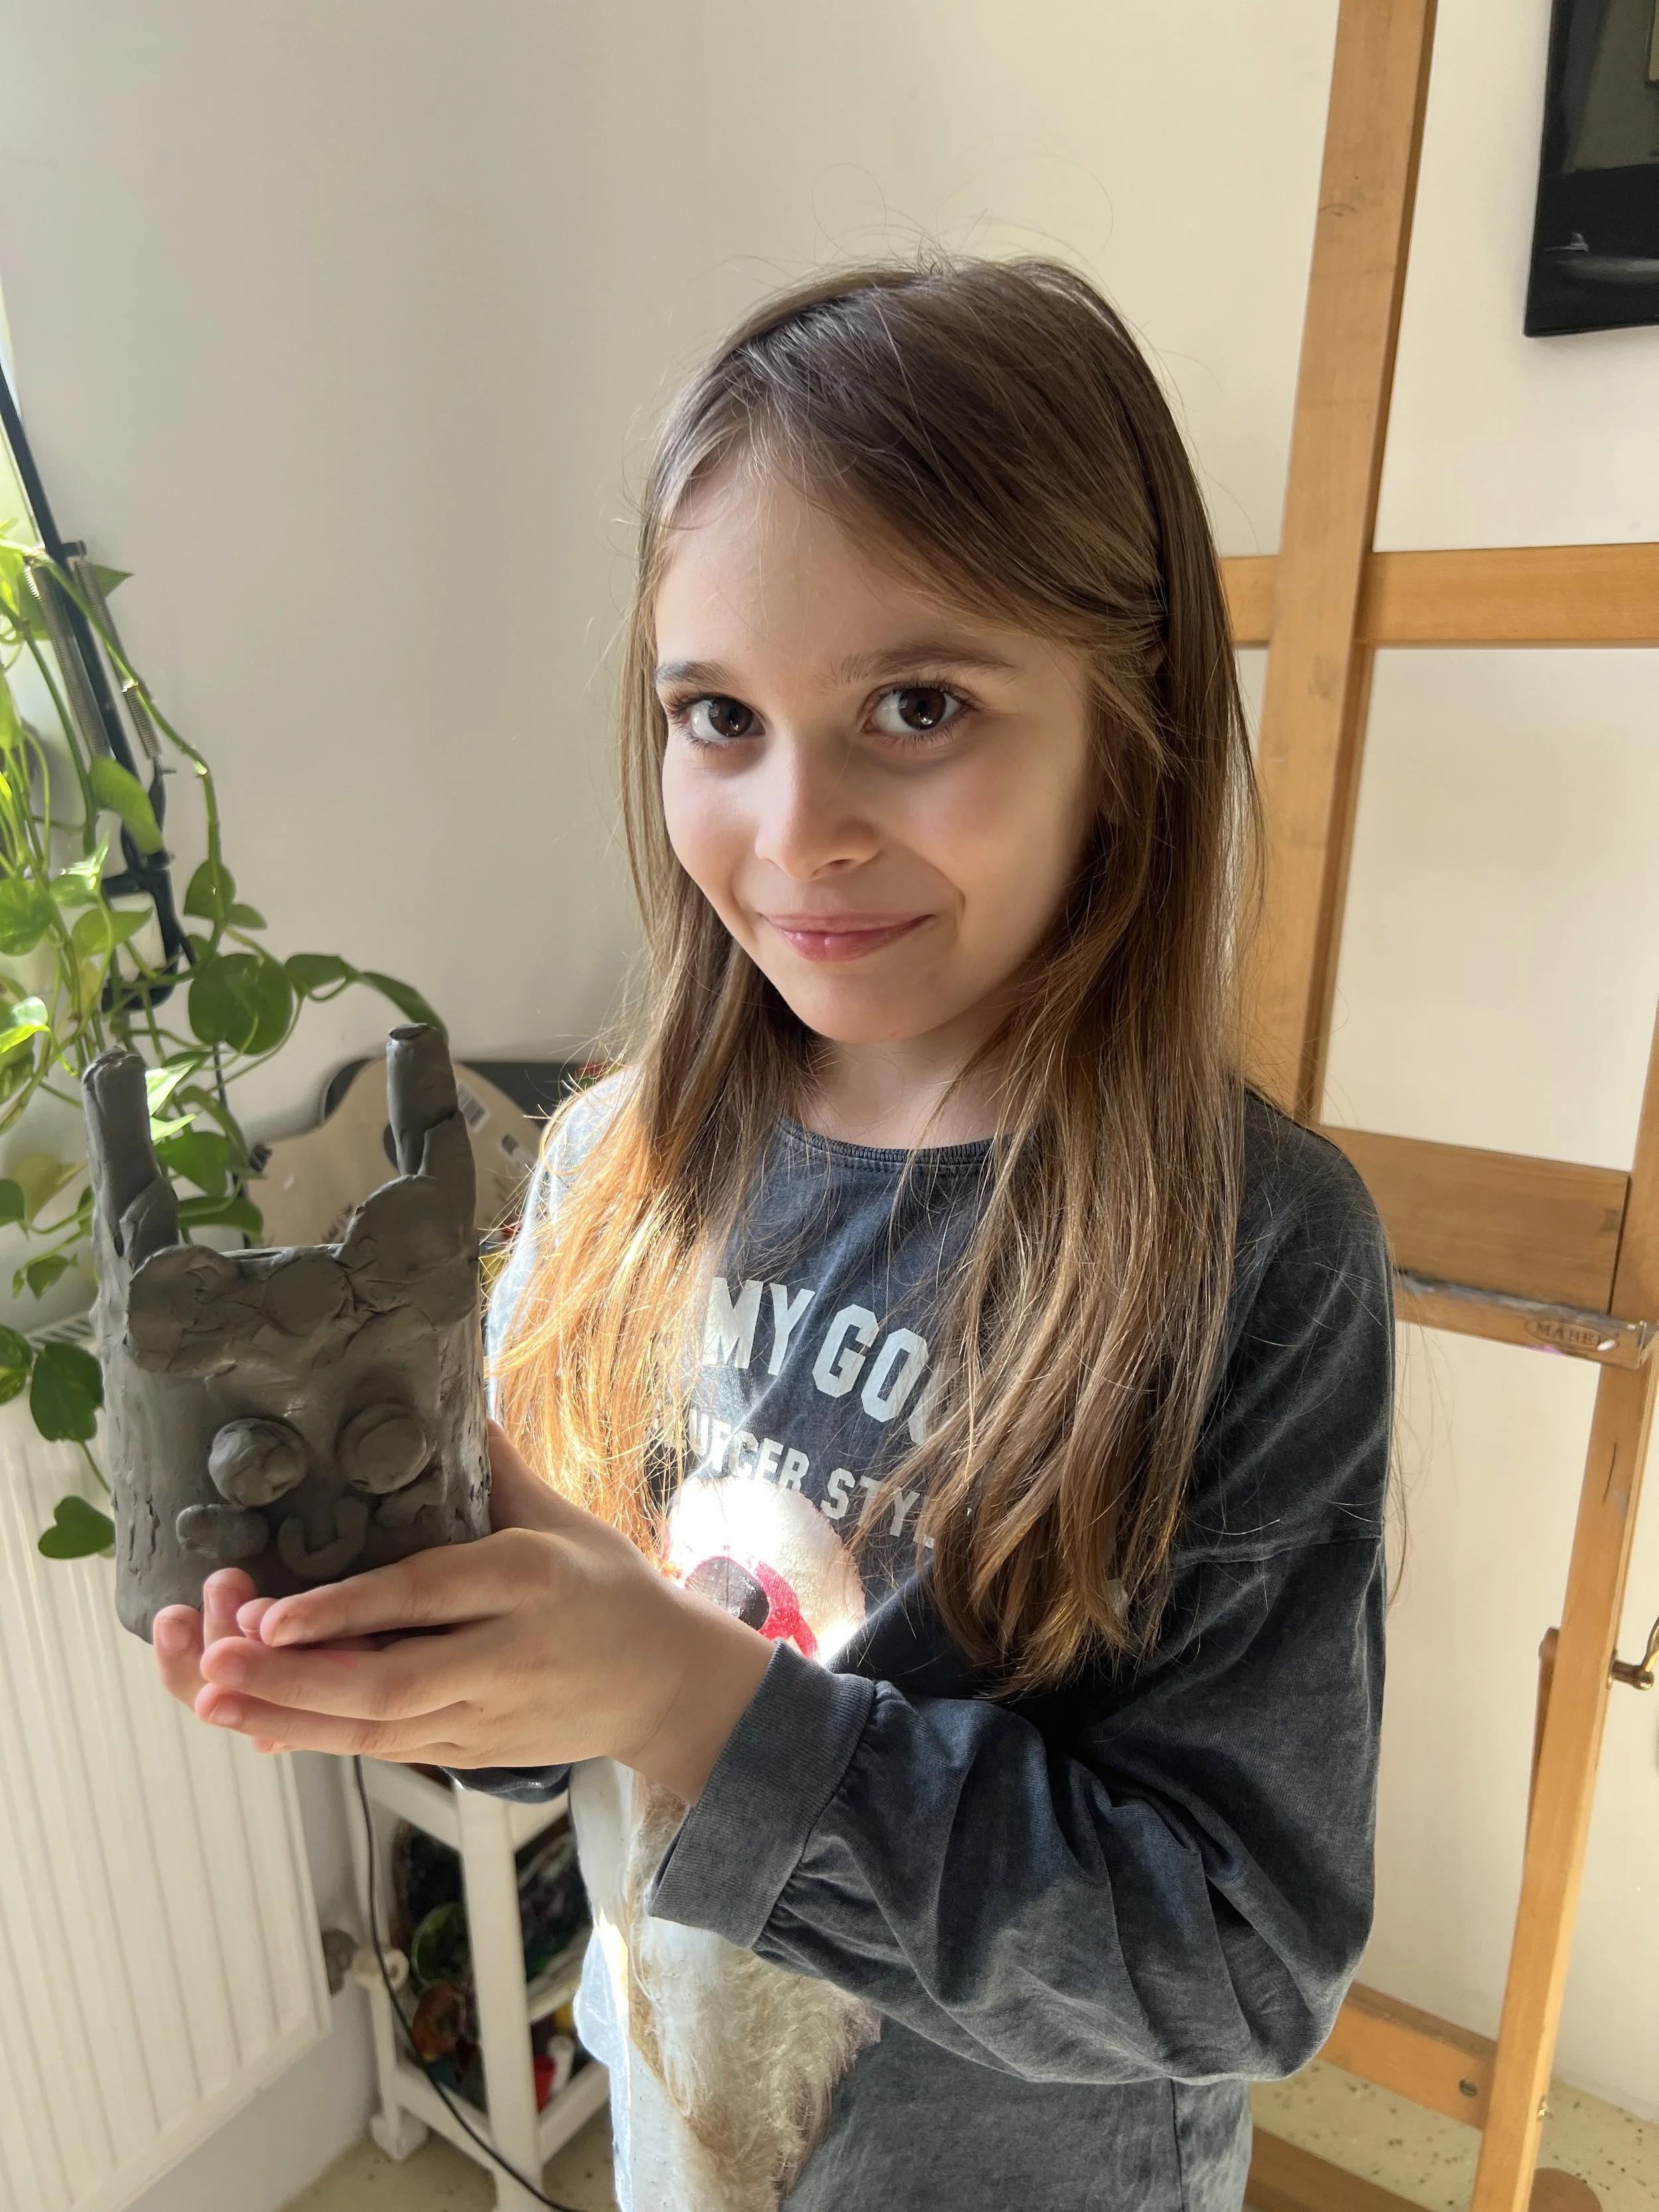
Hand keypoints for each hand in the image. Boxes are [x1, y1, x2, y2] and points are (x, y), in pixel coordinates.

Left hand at [153, 1422, 771, 1801]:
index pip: (425, 1596)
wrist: (667, 1685)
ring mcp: (485, 1717)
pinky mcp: (470, 1753)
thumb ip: (495, 1464)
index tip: (270, 1614)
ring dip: (287, 1714)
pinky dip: (316, 1738)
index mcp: (528, 1582)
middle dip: (291, 1678)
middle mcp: (504, 1657)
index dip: (343, 1610)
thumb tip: (450, 1390)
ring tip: (209, 1692)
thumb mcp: (565, 1514)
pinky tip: (257, 1722)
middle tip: (214, 1658)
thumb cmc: (612, 1590)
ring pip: (374, 1729)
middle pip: (387, 1683)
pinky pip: (383, 1750)